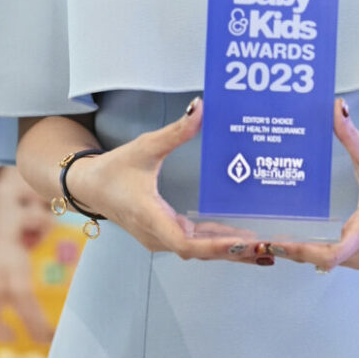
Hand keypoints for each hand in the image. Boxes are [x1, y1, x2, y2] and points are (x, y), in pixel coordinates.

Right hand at [66, 99, 252, 261]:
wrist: (90, 187)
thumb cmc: (114, 170)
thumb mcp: (145, 147)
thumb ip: (175, 131)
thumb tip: (199, 107)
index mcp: (151, 217)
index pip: (185, 242)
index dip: (214, 245)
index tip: (239, 243)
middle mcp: (158, 234)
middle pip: (201, 250)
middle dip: (234, 250)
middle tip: (268, 246)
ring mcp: (162, 237)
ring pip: (201, 250)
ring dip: (230, 250)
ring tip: (265, 248)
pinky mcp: (166, 234)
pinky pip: (196, 244)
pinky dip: (219, 244)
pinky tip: (243, 242)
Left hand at [267, 101, 358, 273]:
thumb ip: (351, 136)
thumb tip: (336, 106)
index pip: (332, 254)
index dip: (302, 250)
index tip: (279, 242)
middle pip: (319, 258)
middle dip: (292, 248)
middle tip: (261, 236)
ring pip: (324, 262)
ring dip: (302, 251)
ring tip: (273, 235)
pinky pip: (333, 261)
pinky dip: (315, 251)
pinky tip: (297, 237)